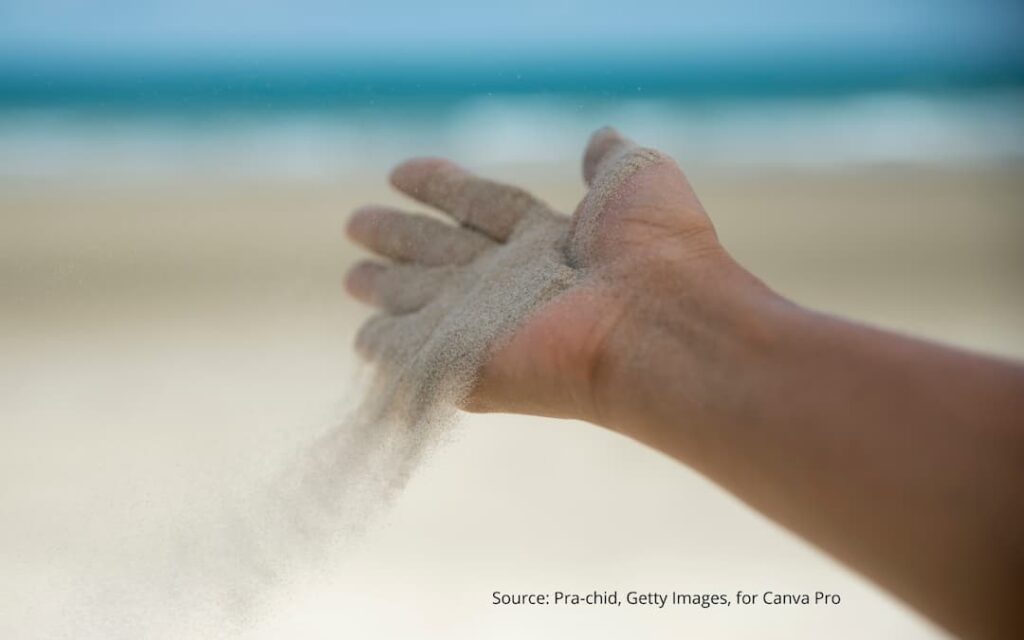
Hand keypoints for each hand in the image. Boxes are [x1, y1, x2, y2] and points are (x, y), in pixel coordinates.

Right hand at [345, 127, 753, 422]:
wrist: (654, 324)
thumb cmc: (655, 251)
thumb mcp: (636, 179)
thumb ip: (610, 160)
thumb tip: (599, 137)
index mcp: (547, 240)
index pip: (481, 207)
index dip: (441, 187)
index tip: (400, 172)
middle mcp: (513, 281)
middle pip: (443, 252)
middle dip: (400, 236)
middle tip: (356, 224)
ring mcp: (489, 326)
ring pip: (424, 300)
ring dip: (387, 288)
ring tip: (354, 278)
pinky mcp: (469, 367)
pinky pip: (416, 356)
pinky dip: (389, 348)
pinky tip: (366, 340)